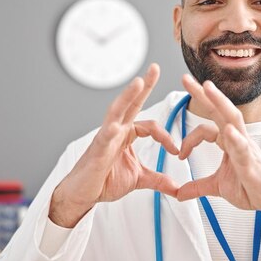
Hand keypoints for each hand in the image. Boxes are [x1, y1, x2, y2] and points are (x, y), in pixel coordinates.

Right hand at [49, 64, 179, 227]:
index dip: (165, 136)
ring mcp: (105, 138)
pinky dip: (109, 133)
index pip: (150, 125)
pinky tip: (115, 127)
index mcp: (126, 134)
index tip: (176, 151)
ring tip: (138, 83)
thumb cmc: (105, 180)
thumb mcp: (138, 179)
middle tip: (155, 67)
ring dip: (127, 97)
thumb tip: (177, 187)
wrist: (83, 193)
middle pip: (131, 104)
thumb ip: (158, 179)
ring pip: (116, 112)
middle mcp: (116, 131)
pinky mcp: (96, 151)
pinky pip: (103, 139)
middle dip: (143, 86)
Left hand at [175, 75, 260, 213]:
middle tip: (185, 78)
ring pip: (232, 119)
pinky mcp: (251, 163)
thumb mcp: (218, 187)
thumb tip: (178, 193)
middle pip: (219, 110)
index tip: (180, 154)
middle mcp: (237, 139)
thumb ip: (198, 187)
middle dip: (203, 94)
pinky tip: (228, 131)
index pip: (206, 128)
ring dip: (219, 102)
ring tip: (207, 87)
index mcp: (229, 143)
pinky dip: (235, 138)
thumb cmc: (252, 188)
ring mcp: (245, 148)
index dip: (189, 139)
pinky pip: (243, 147)